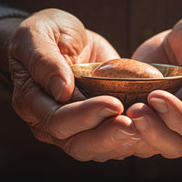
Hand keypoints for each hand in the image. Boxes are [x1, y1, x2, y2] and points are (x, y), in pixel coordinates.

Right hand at [0, 9, 139, 160]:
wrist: (65, 37)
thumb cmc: (49, 31)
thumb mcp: (38, 34)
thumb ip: (44, 60)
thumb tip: (61, 90)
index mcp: (32, 102)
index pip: (57, 120)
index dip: (86, 115)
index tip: (113, 103)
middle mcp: (50, 123)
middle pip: (78, 144)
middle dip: (107, 136)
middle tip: (134, 124)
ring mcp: (74, 128)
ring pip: (97, 150)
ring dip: (122, 142)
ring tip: (145, 127)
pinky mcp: (96, 126)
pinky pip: (113, 143)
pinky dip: (131, 140)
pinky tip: (149, 127)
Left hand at [128, 10, 181, 157]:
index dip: (178, 117)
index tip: (156, 95)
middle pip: (177, 144)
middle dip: (154, 130)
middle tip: (134, 108)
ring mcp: (173, 120)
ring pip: (154, 144)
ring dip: (137, 132)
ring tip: (122, 111)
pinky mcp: (152, 114)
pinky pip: (137, 132)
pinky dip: (123, 128)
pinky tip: (111, 114)